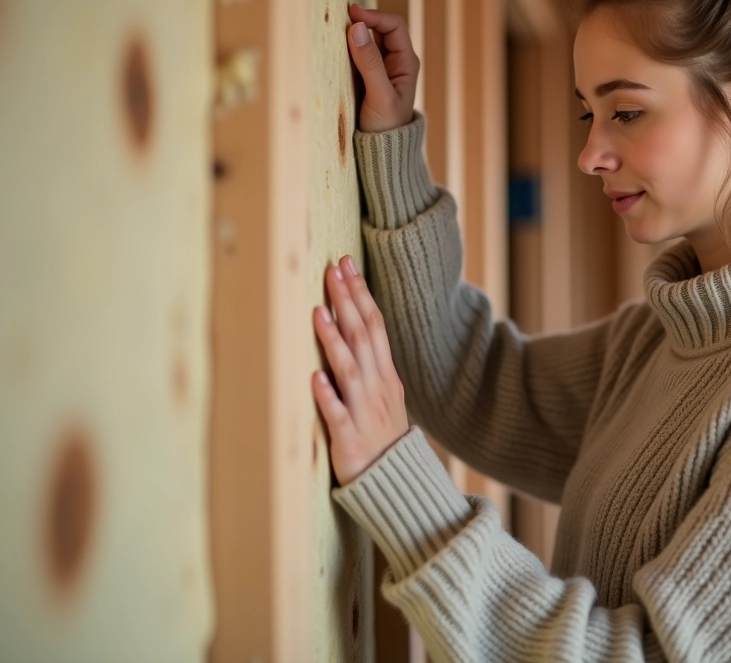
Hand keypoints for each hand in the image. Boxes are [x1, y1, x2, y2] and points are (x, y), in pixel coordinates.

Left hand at [312, 254, 410, 485]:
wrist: (396, 484)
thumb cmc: (383, 438)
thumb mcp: (385, 397)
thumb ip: (371, 367)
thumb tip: (354, 331)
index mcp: (386, 376)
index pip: (375, 325)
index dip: (360, 294)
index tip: (346, 265)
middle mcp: (378, 388)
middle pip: (364, 337)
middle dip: (348, 302)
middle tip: (333, 270)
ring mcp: (365, 412)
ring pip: (350, 369)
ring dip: (334, 341)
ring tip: (318, 313)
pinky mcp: (350, 439)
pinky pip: (338, 415)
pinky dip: (328, 396)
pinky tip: (315, 378)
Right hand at [346, 3, 419, 132]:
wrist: (381, 151)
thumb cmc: (387, 126)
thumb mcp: (380, 95)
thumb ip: (370, 63)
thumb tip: (357, 28)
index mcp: (406, 62)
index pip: (394, 26)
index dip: (375, 16)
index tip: (352, 14)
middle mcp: (395, 60)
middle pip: (380, 28)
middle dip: (362, 21)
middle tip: (338, 19)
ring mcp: (379, 67)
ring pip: (366, 39)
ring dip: (353, 34)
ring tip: (334, 31)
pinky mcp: (364, 74)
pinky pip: (355, 53)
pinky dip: (345, 47)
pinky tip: (334, 48)